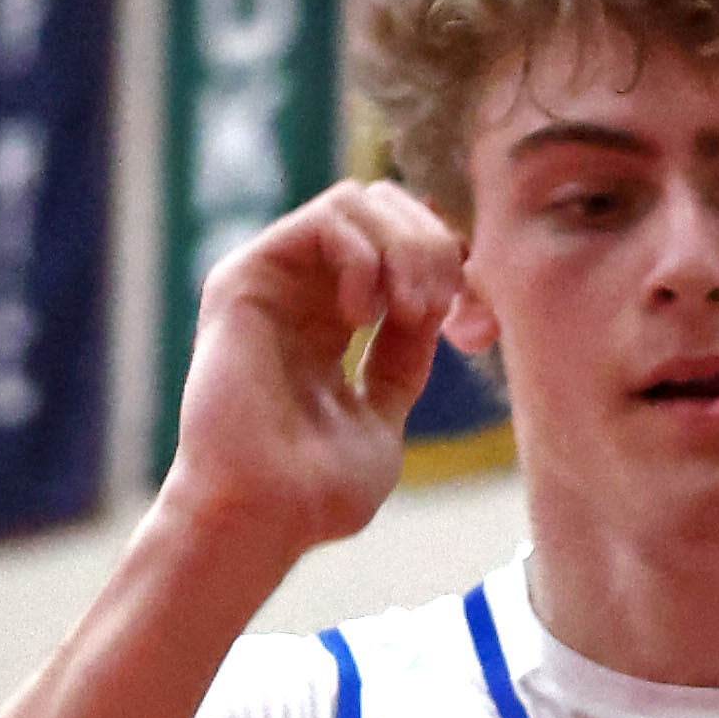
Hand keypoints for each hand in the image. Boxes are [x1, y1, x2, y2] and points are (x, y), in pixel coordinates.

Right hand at [156, 183, 470, 572]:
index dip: (451, 268)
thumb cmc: (315, 495)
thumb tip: (431, 310)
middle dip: (433, 245)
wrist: (261, 517)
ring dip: (405, 247)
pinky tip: (365, 315)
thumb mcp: (382, 416)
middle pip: (386, 208)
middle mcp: (301, 293)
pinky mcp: (246, 276)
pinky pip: (326, 218)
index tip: (471, 326)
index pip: (402, 250)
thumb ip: (402, 358)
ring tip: (411, 310)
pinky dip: (365, 255)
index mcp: (332, 324)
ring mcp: (273, 281)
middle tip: (440, 308)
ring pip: (359, 200)